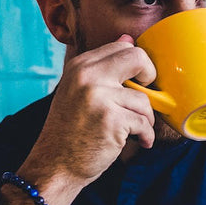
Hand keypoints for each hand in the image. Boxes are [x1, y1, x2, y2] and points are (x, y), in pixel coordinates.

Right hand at [2, 36, 155, 204]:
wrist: (55, 165)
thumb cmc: (71, 131)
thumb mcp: (79, 91)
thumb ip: (102, 67)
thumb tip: (128, 39)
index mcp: (80, 66)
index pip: (122, 47)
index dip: (137, 64)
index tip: (138, 82)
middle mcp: (88, 76)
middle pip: (138, 58)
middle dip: (150, 77)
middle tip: (144, 98)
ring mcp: (99, 97)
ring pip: (144, 99)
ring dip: (145, 119)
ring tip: (135, 131)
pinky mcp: (112, 120)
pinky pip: (144, 123)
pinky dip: (146, 136)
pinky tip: (139, 142)